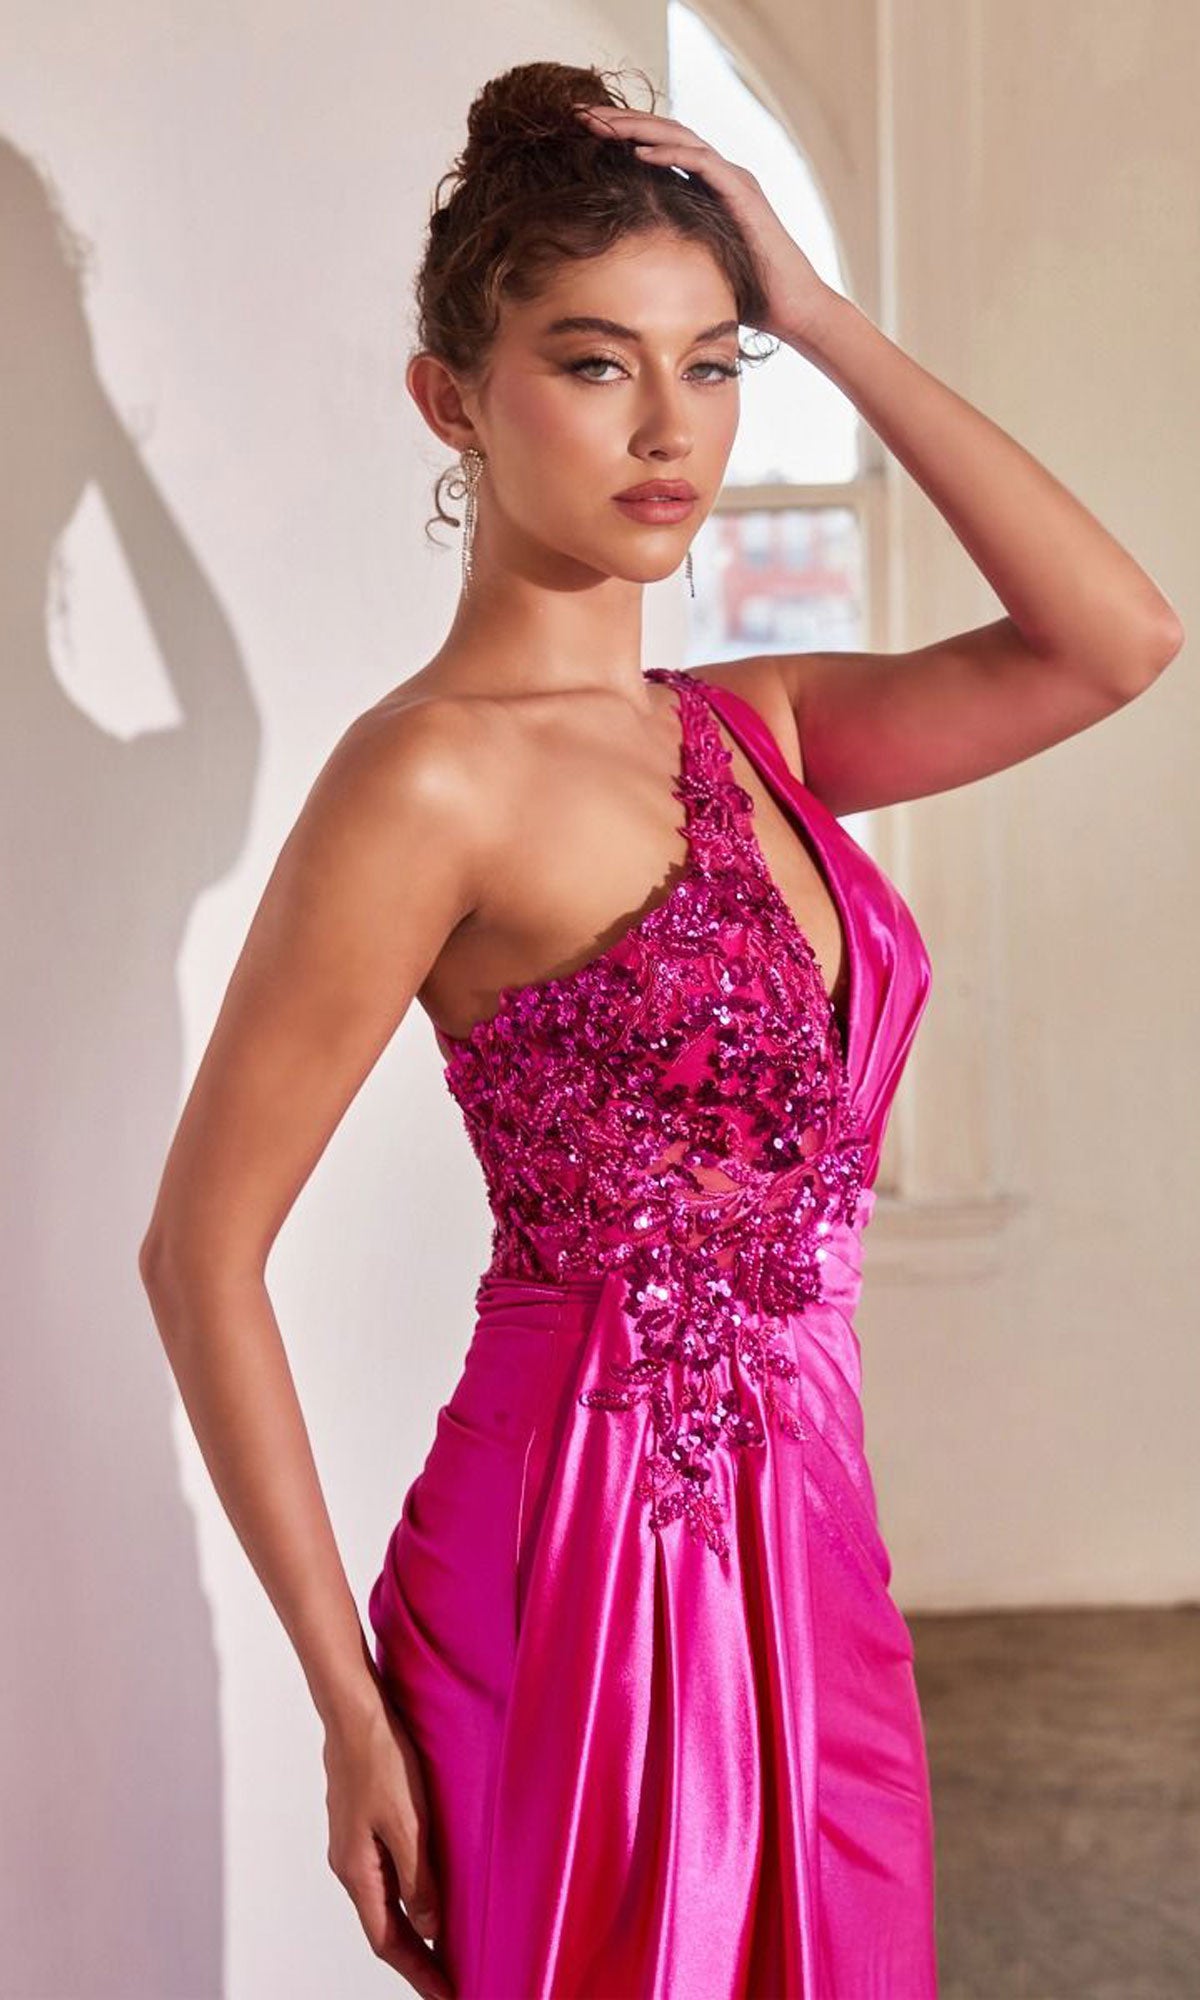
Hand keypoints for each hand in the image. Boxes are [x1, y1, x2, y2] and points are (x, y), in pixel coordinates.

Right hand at [323, 1694, 454, 1997]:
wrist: (354, 1711)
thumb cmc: (381, 1760)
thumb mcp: (408, 1823)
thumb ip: (418, 1879)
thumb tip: (430, 1929)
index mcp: (357, 1870)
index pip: (388, 1941)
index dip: (418, 1972)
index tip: (447, 1995)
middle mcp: (350, 1864)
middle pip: (384, 1927)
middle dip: (416, 1959)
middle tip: (449, 1982)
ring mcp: (353, 1843)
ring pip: (384, 1902)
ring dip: (412, 1929)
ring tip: (443, 1949)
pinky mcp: (361, 1822)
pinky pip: (385, 1875)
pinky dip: (407, 1897)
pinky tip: (425, 1894)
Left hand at [573, 103, 834, 344]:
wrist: (790, 308)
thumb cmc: (743, 296)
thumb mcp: (689, 267)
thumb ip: (663, 252)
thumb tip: (617, 270)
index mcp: (704, 187)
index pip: (656, 148)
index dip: (618, 136)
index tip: (578, 133)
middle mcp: (718, 174)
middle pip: (662, 132)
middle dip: (619, 120)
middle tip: (577, 113)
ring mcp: (732, 179)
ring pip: (679, 137)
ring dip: (637, 128)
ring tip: (601, 124)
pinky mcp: (743, 193)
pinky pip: (701, 163)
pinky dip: (670, 154)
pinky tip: (639, 152)